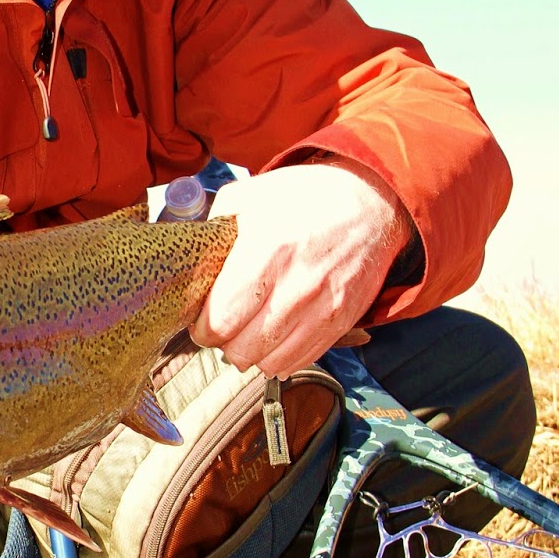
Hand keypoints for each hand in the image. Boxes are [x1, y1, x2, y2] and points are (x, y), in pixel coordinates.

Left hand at [189, 159, 413, 377]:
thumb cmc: (302, 199)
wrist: (370, 204)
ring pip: (270, 361)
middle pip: (243, 348)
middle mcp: (297, 284)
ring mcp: (323, 307)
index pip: (222, 319)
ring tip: (246, 333)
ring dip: (251, 354)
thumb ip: (213, 226)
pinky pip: (300, 360)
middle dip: (223, 343)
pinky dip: (281, 357)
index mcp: (267, 249)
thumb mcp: (250, 195)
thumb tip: (188, 257)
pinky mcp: (341, 321)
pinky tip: (273, 336)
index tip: (200, 321)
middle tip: (221, 328)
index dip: (203, 328)